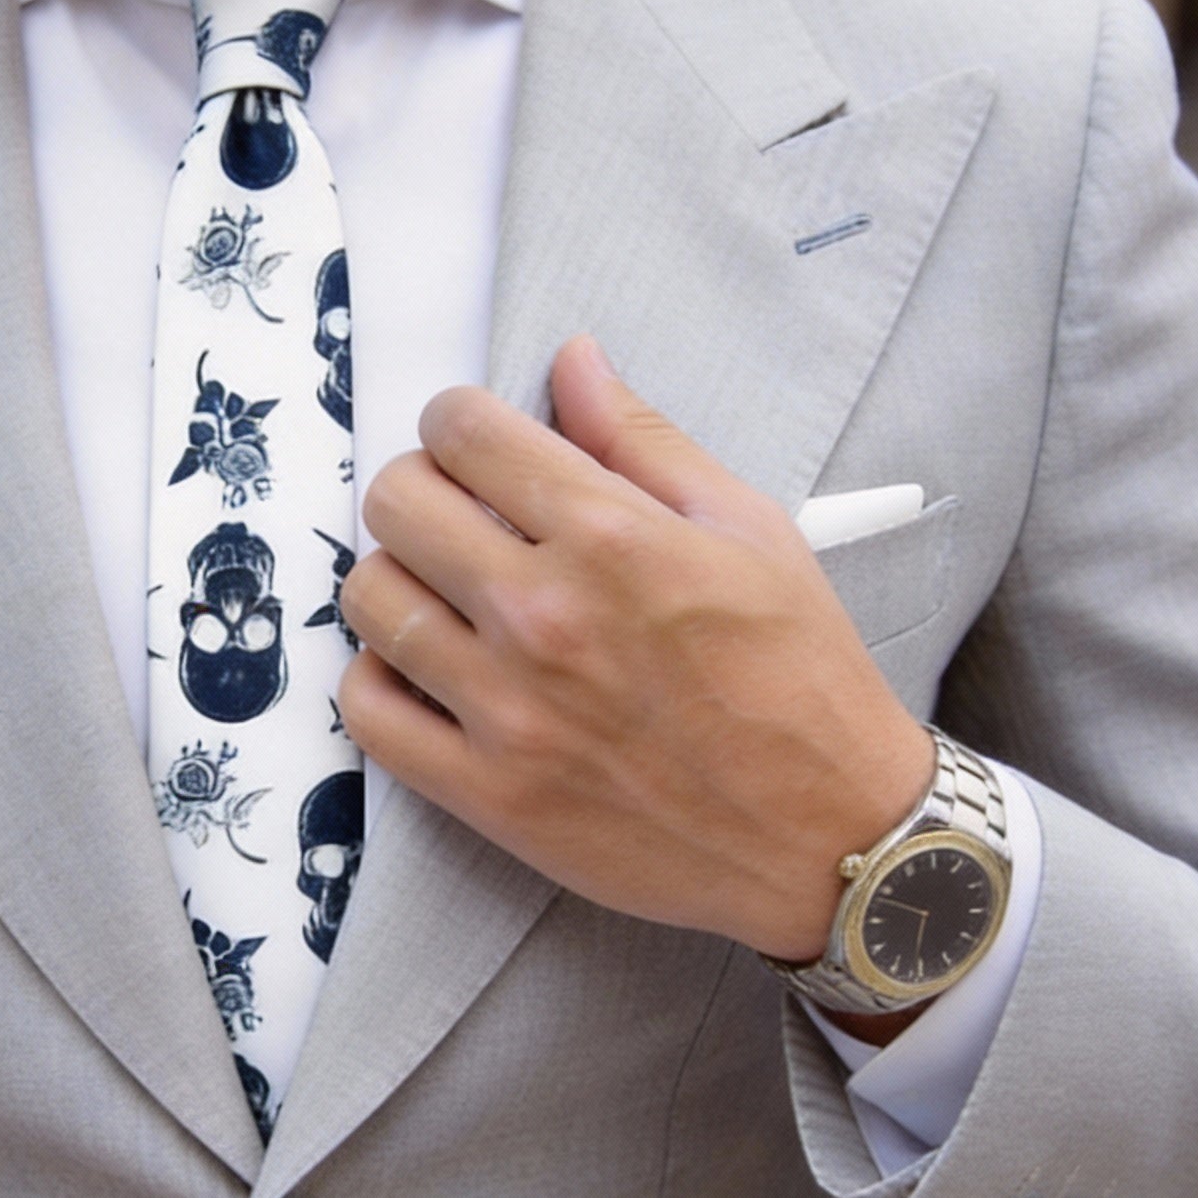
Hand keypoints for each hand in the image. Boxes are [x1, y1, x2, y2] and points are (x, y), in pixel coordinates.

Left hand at [338, 336, 933, 961]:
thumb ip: (643, 440)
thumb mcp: (748, 530)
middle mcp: (544, 616)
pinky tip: (425, 669)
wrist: (829, 836)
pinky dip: (380, 679)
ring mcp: (506, 709)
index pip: (463, 431)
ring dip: (397, 579)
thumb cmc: (800, 681)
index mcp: (610, 538)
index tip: (475, 444)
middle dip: (420, 488)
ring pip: (369, 599)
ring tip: (444, 593)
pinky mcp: (486, 791)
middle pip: (396, 503)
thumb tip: (572, 360)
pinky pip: (368, 711)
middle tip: (459, 514)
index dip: (458, 422)